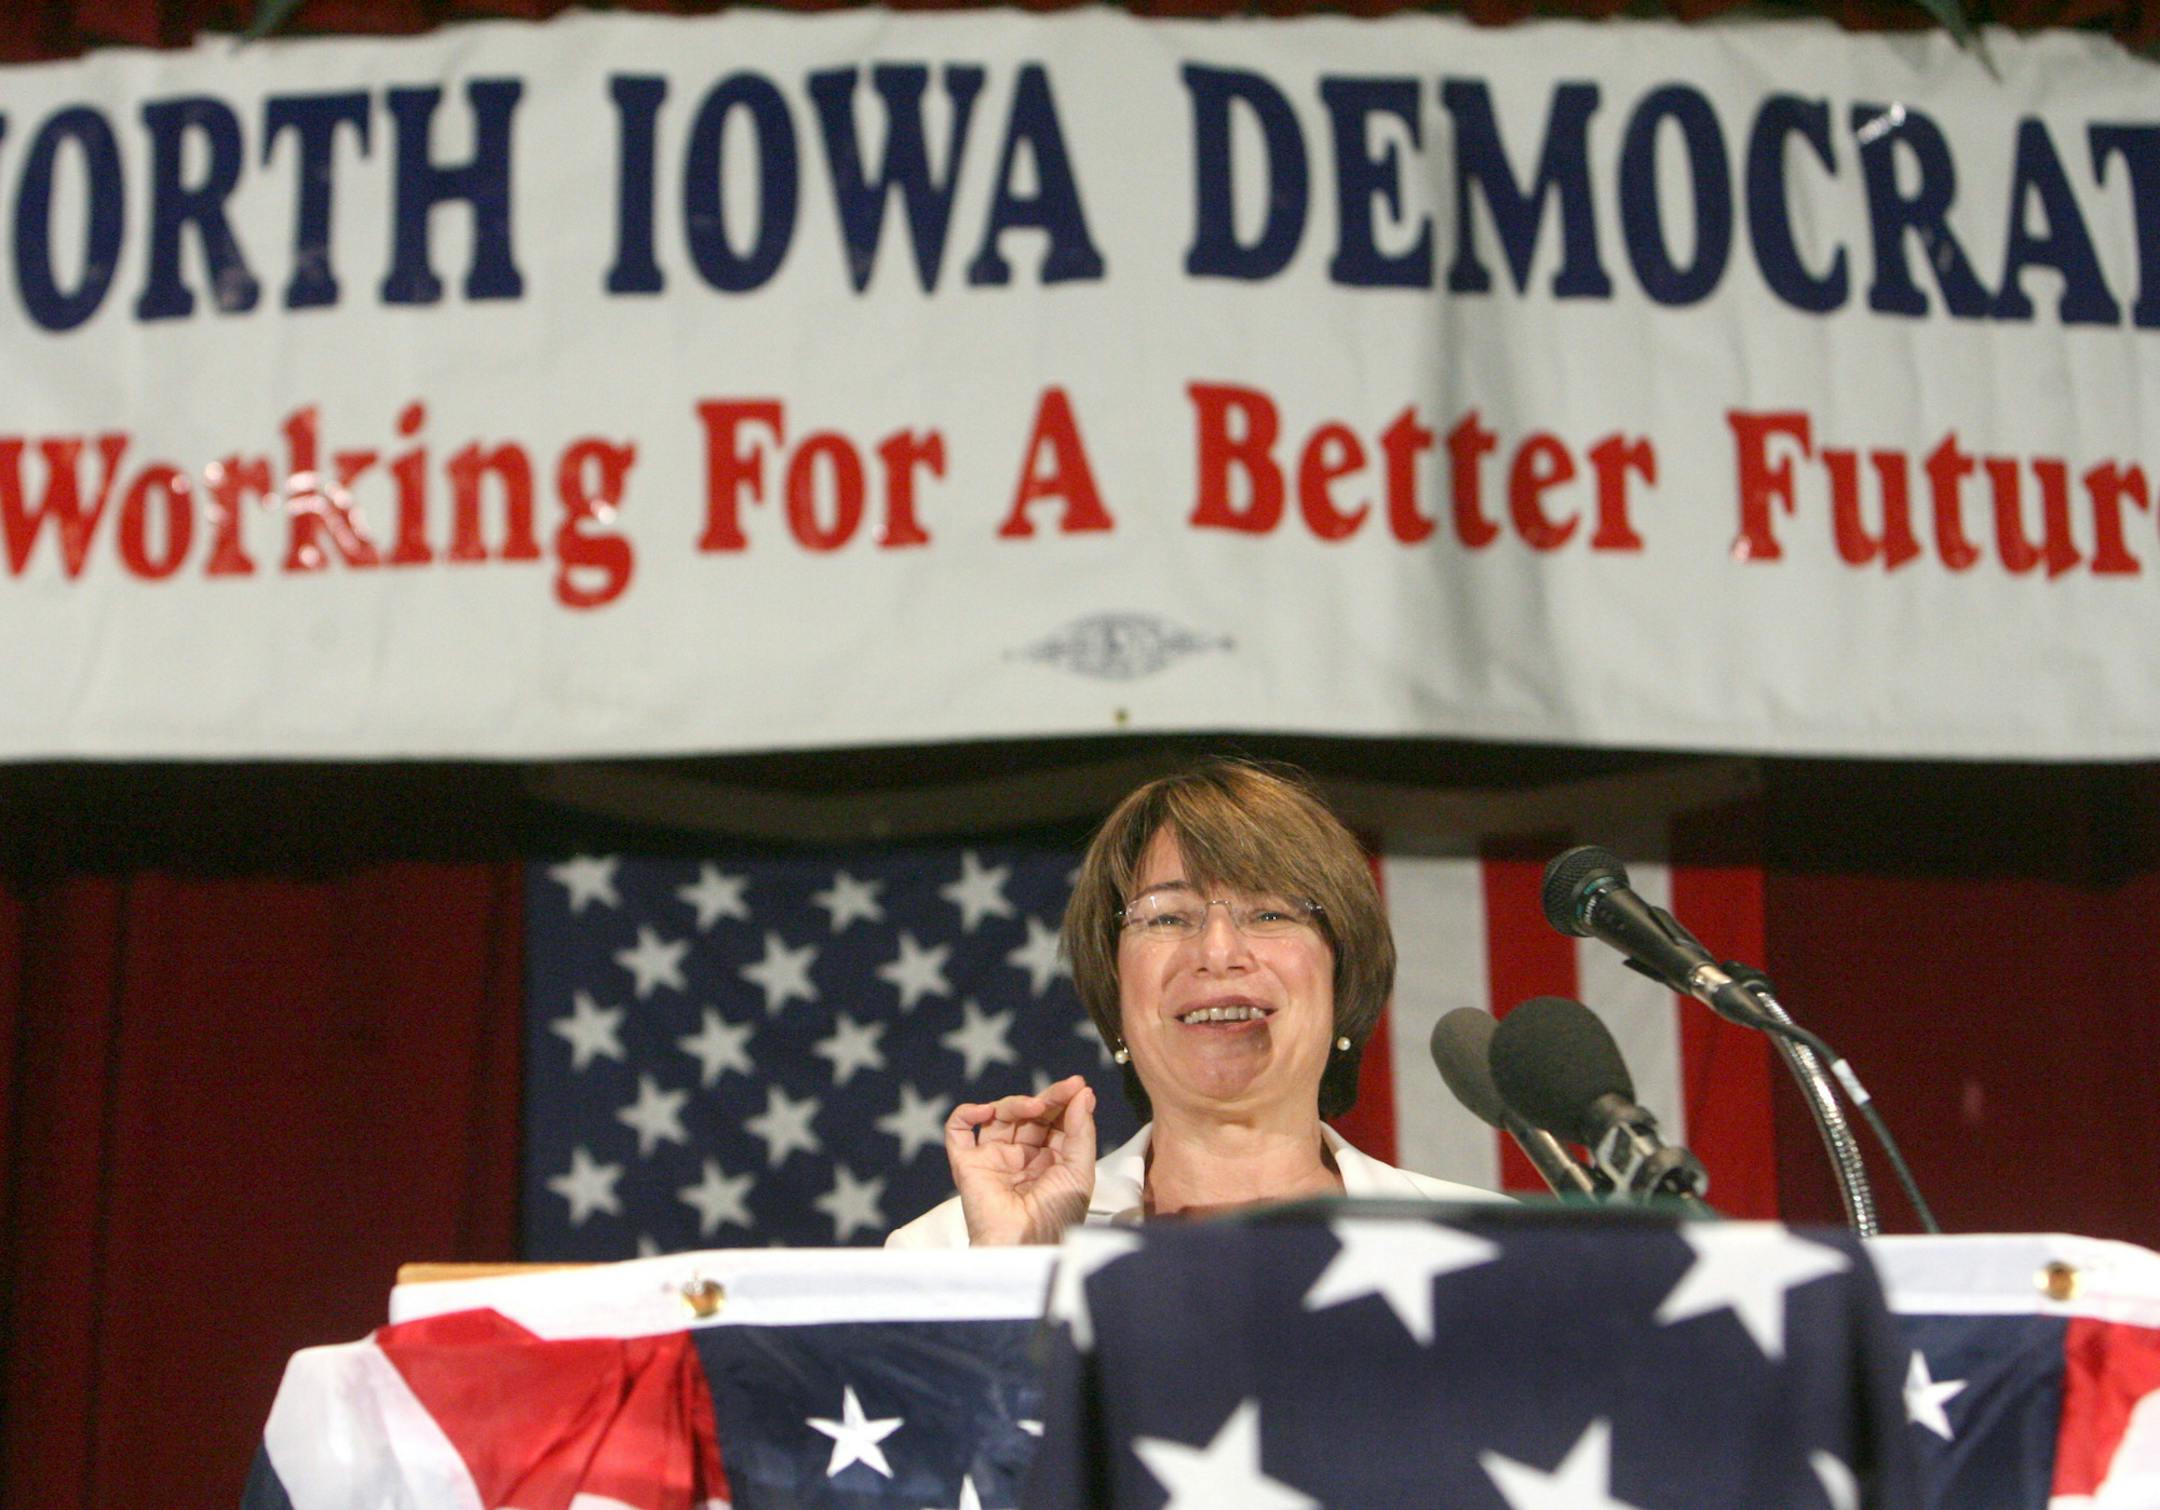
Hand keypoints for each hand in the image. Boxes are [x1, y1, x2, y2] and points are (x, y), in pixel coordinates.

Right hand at [943, 1074, 1097, 1245]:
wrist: (1027, 1245)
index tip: (1078, 1085)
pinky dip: (968, 1113)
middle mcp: (1021, 1156)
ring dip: (1016, 1103)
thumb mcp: (1080, 1171)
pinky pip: (958, 1130)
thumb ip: (1081, 1130)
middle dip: (1047, 1098)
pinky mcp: (967, 1164)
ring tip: (1034, 1107)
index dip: (1065, 1100)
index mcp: (1050, 1159)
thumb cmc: (1057, 1216)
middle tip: (1065, 1089)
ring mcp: (993, 1158)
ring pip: (999, 1115)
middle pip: (1029, 1114)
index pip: (1054, 1119)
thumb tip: (1083, 1092)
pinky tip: (987, 1110)